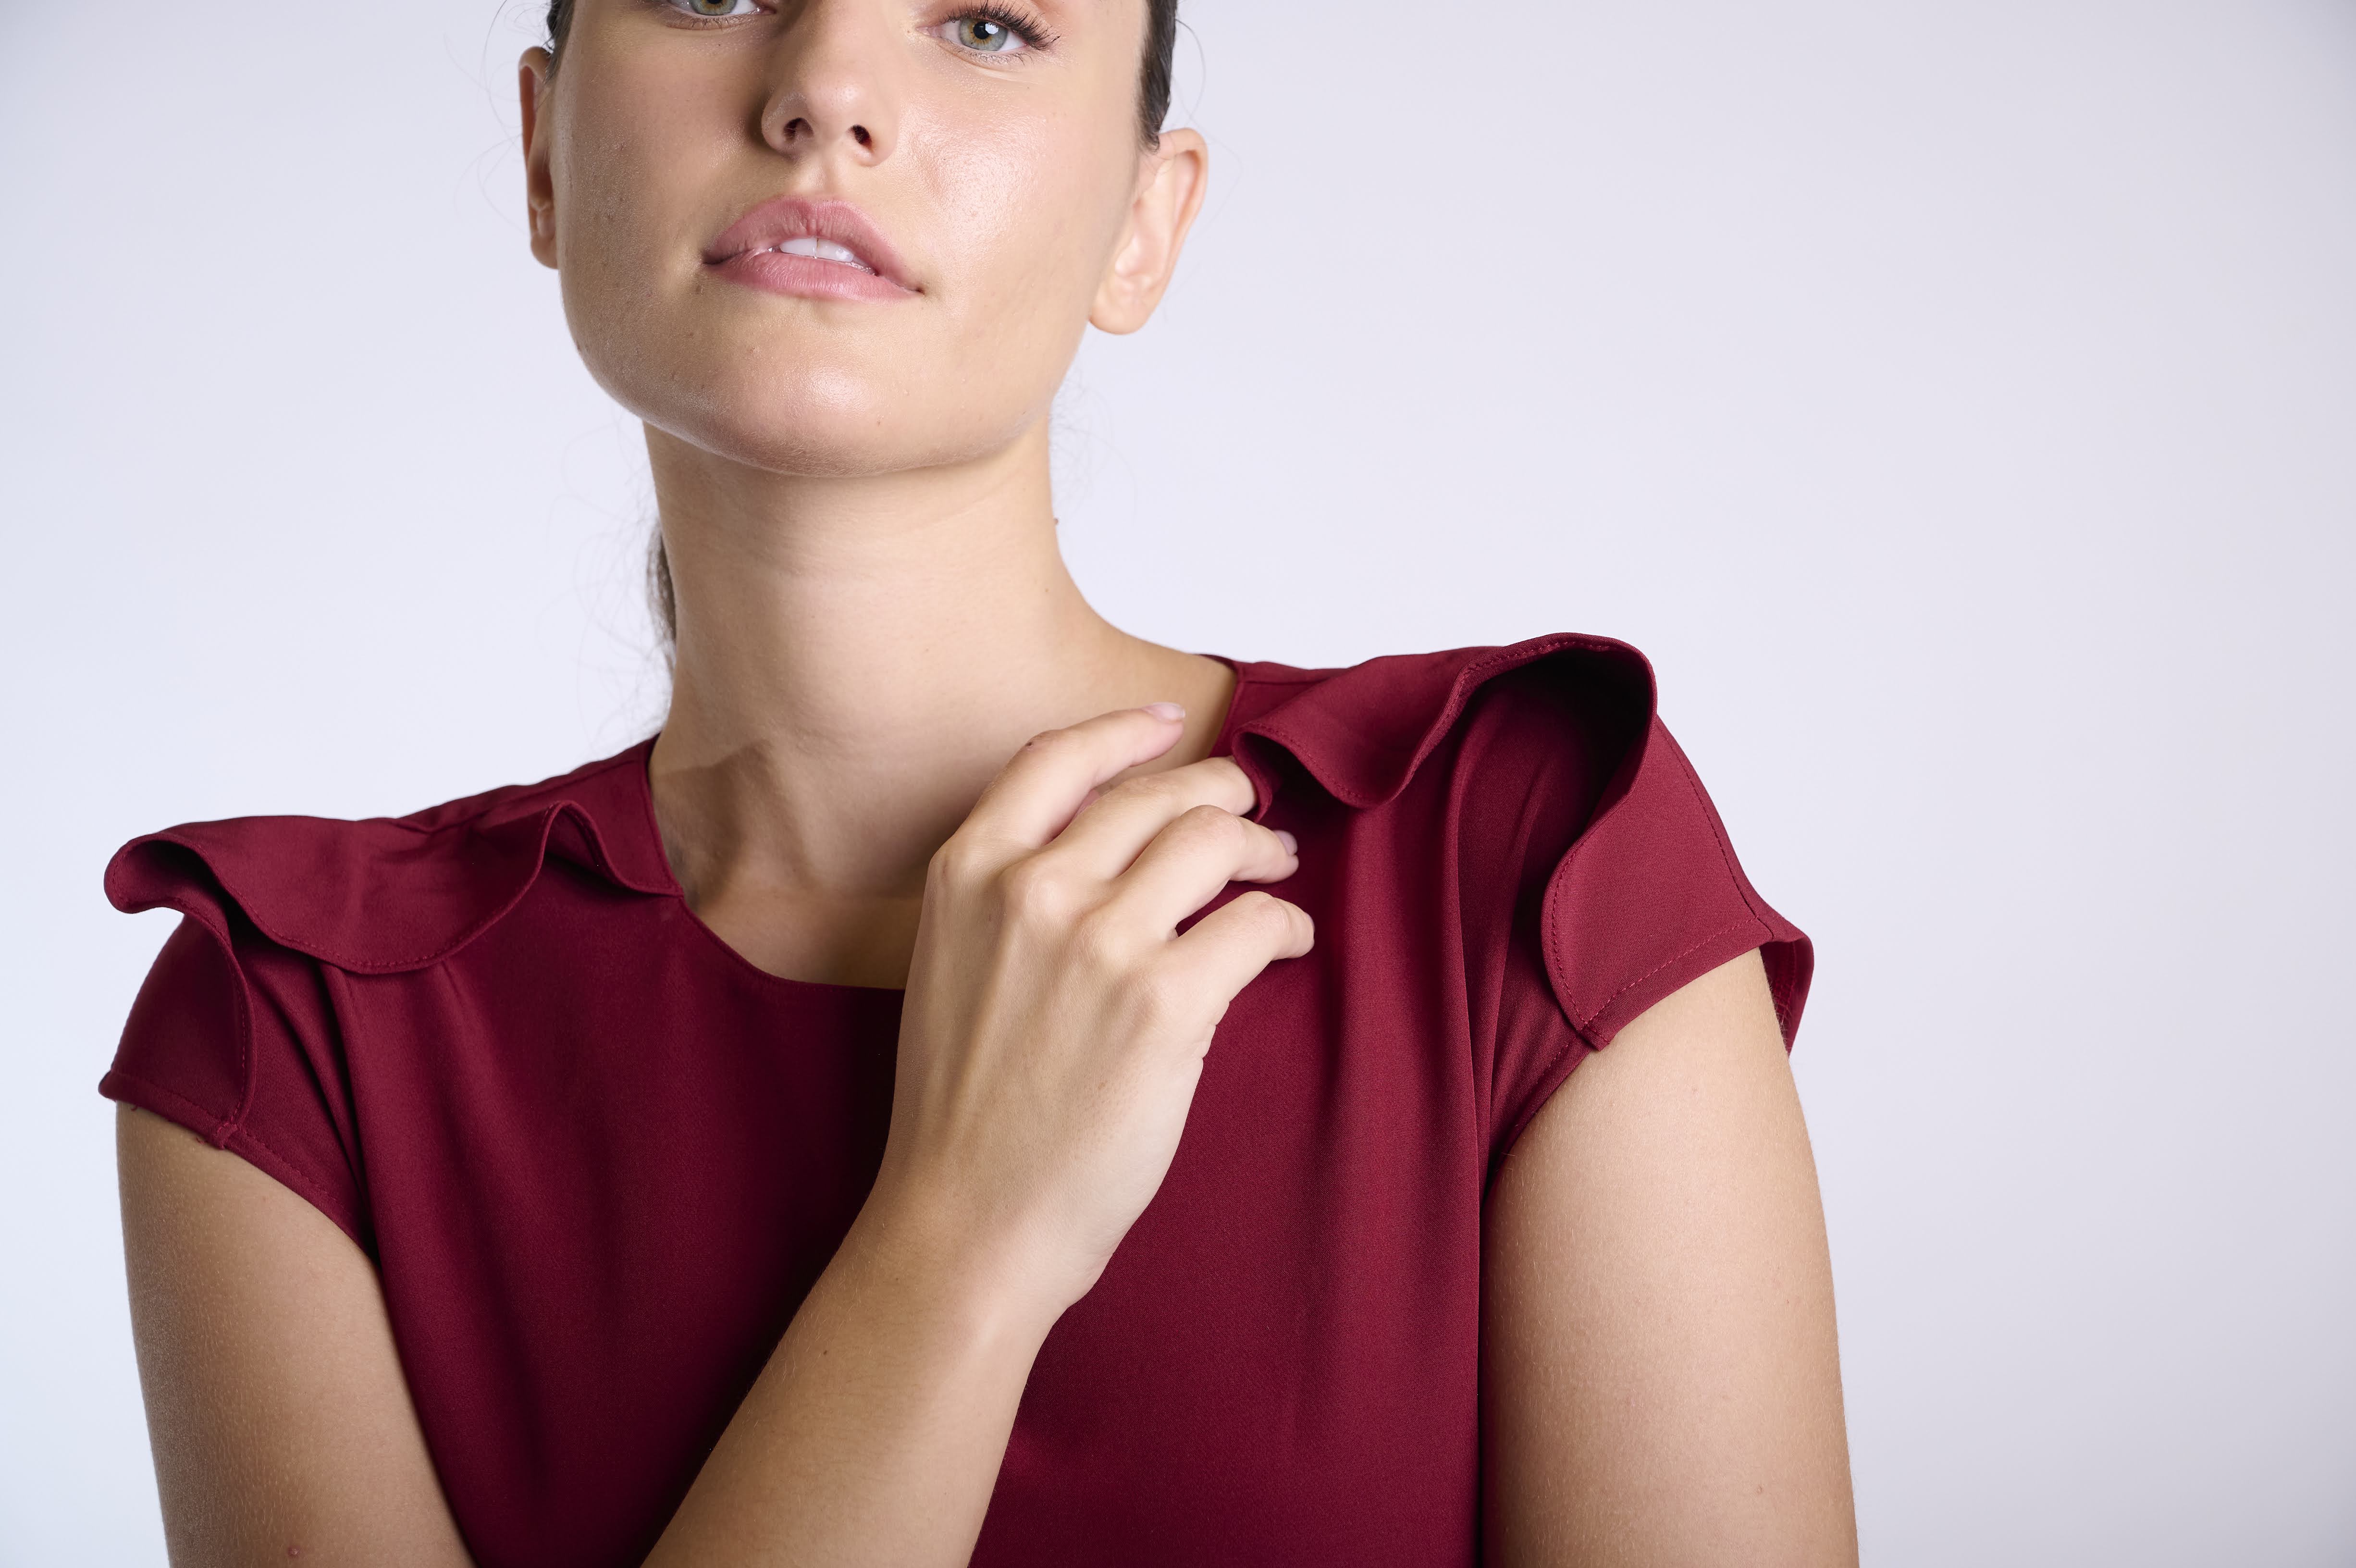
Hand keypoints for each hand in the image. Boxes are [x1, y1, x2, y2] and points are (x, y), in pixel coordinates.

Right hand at [864, 704, 1313, 1321]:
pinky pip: (1255, 925)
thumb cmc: (961, 1114)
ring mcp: (1101, 942)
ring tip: (1280, 868)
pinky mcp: (1166, 1003)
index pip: (1057, 760)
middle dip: (1218, 792)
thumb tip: (1107, 859)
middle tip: (1248, 810)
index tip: (1167, 726)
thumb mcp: (951, 969)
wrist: (967, 1221)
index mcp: (967, 875)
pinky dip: (1285, 925)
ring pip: (1214, 842)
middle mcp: (1032, 890)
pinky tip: (1288, 942)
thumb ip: (1010, 903)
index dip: (1123, 733)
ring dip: (1262, 848)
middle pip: (1154, 795)